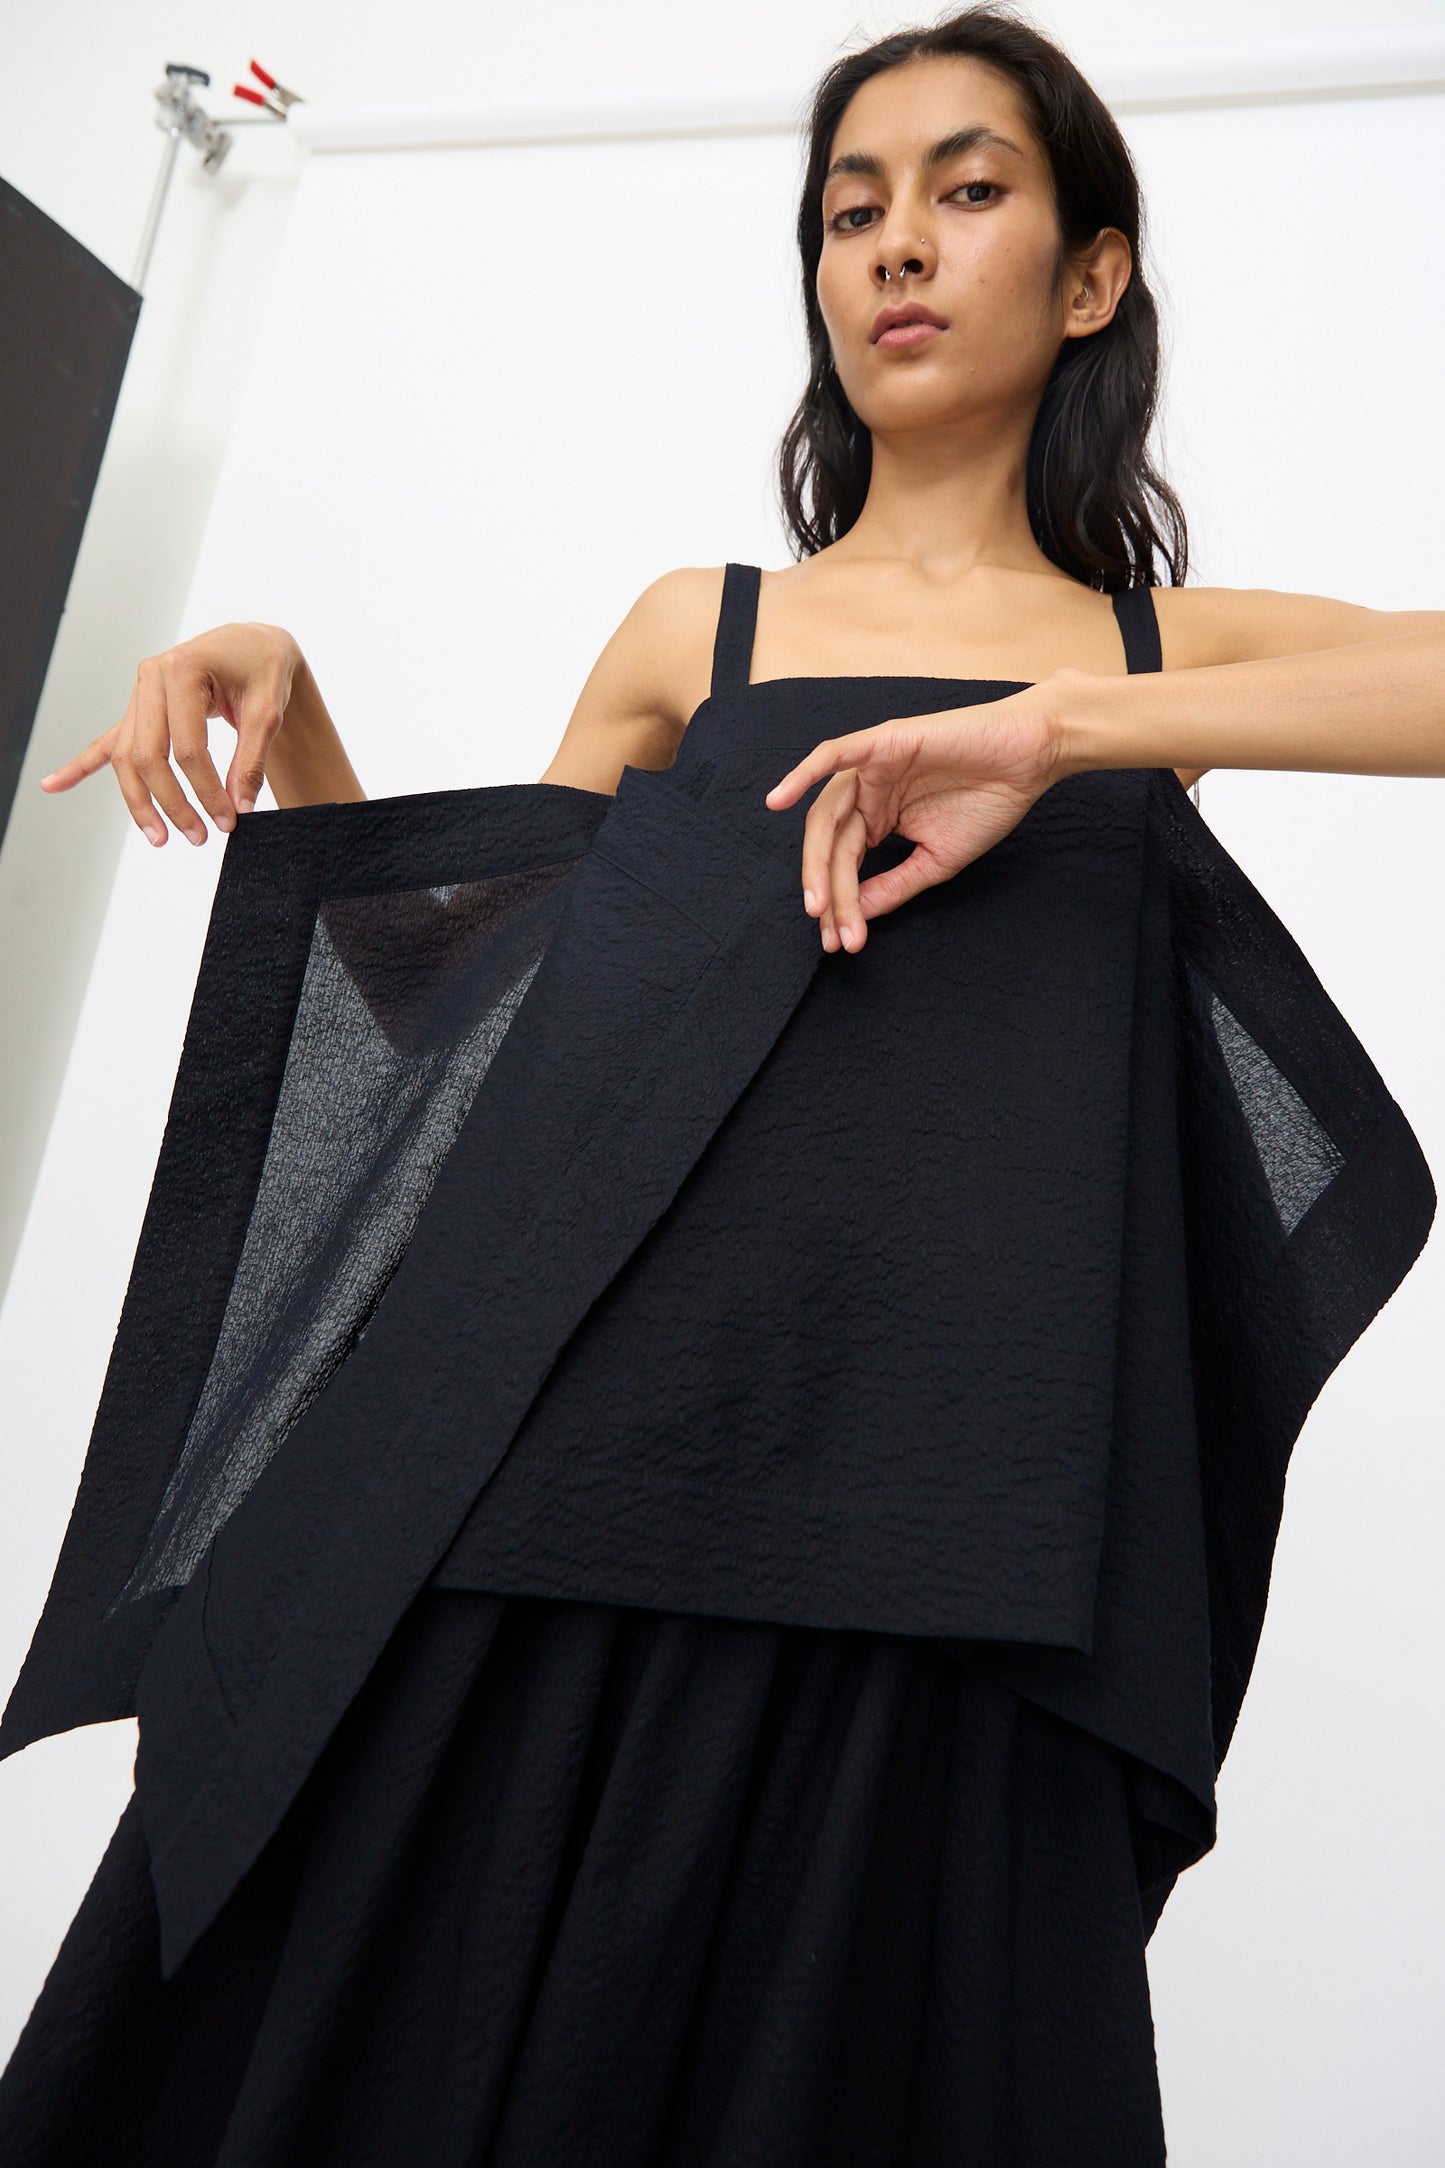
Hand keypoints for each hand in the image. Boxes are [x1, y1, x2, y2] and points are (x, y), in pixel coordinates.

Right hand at [38, 622, 303, 846]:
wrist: (251, 644)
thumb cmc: (261, 668)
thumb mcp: (268, 710)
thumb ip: (251, 759)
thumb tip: (239, 807)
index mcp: (183, 669)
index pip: (187, 747)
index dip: (206, 790)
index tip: (229, 820)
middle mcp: (152, 678)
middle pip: (148, 755)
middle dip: (171, 802)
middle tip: (198, 837)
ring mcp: (140, 693)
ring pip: (127, 756)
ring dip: (138, 801)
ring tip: (159, 837)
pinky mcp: (138, 709)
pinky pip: (107, 741)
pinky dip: (81, 766)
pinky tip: (54, 786)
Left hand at [762, 682, 1065, 953]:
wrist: (1029, 758)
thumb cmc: (988, 802)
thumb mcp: (935, 861)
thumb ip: (892, 885)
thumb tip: (854, 914)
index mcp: (878, 818)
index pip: (845, 863)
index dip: (840, 904)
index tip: (841, 943)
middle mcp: (867, 792)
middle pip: (831, 845)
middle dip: (828, 890)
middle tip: (829, 930)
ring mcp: (871, 766)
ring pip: (829, 815)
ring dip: (818, 859)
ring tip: (818, 902)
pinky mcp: (883, 742)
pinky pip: (833, 755)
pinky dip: (803, 774)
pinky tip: (778, 800)